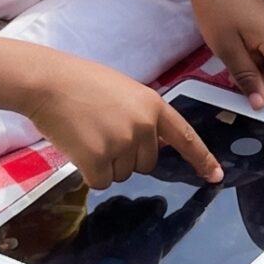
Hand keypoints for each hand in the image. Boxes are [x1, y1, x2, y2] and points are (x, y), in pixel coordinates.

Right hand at [6, 43, 222, 190]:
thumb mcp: (125, 92)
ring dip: (105, 163)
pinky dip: (89, 172)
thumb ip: (144, 116)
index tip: (215, 176)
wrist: (47, 82)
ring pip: (122, 174)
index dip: (202, 158)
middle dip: (126, 155)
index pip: (185, 137)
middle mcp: (143, 126)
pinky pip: (101, 181)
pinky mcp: (98, 159)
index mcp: (154, 105)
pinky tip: (78, 147)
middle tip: (102, 131)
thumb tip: (152, 146)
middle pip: (146, 163)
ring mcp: (121, 143)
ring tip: (87, 133)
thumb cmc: (81, 83)